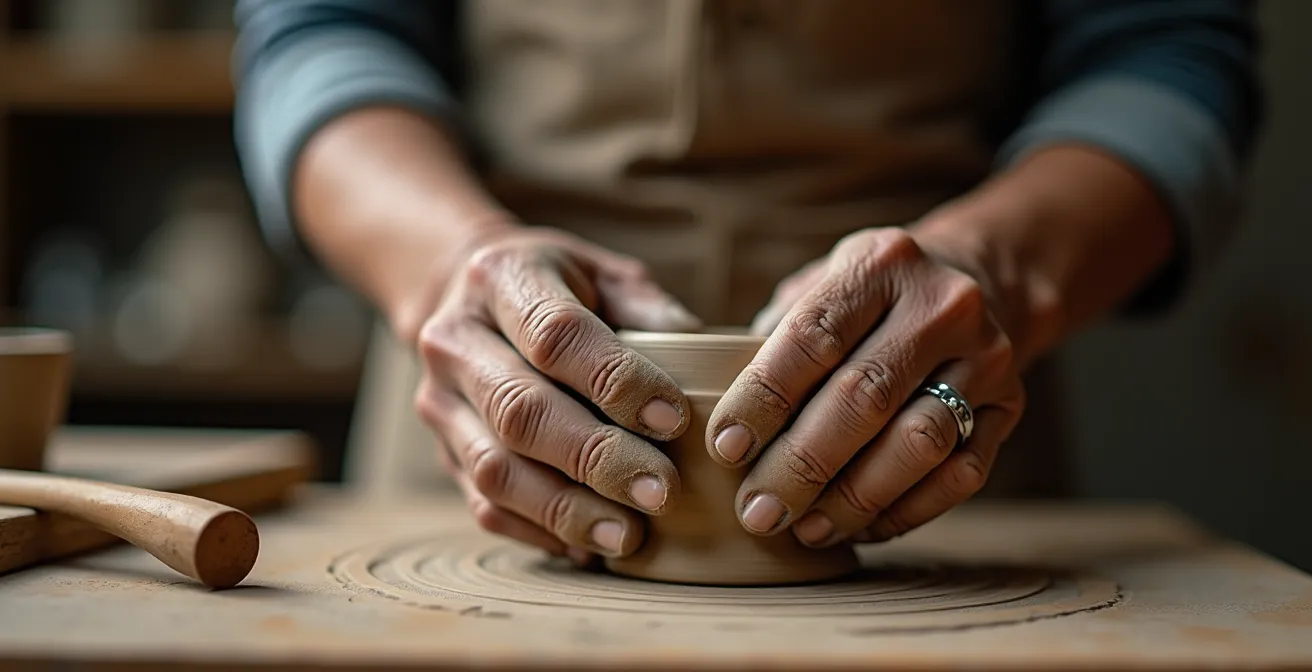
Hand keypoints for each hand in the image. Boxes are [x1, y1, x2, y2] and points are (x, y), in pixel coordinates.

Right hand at [412, 226, 701, 562]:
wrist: (470, 297)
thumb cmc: (563, 289)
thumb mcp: (607, 276)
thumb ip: (651, 312)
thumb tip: (708, 358)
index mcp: (499, 278)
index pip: (556, 335)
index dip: (616, 381)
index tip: (674, 419)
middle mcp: (455, 339)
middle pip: (520, 410)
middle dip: (596, 458)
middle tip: (661, 491)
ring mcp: (439, 401)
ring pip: (495, 469)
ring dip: (567, 510)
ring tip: (630, 535)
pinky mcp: (443, 452)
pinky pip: (484, 506)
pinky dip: (540, 532)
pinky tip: (591, 546)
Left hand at [706, 226, 1025, 546]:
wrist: (979, 280)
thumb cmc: (868, 299)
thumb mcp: (820, 287)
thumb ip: (774, 340)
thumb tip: (719, 419)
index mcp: (881, 263)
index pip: (814, 336)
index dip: (764, 398)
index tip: (725, 447)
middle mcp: (942, 306)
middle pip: (864, 397)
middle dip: (802, 464)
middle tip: (757, 509)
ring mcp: (986, 358)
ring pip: (918, 444)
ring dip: (853, 498)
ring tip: (803, 526)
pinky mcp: (1009, 408)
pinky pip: (958, 477)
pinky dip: (903, 511)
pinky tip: (858, 527)